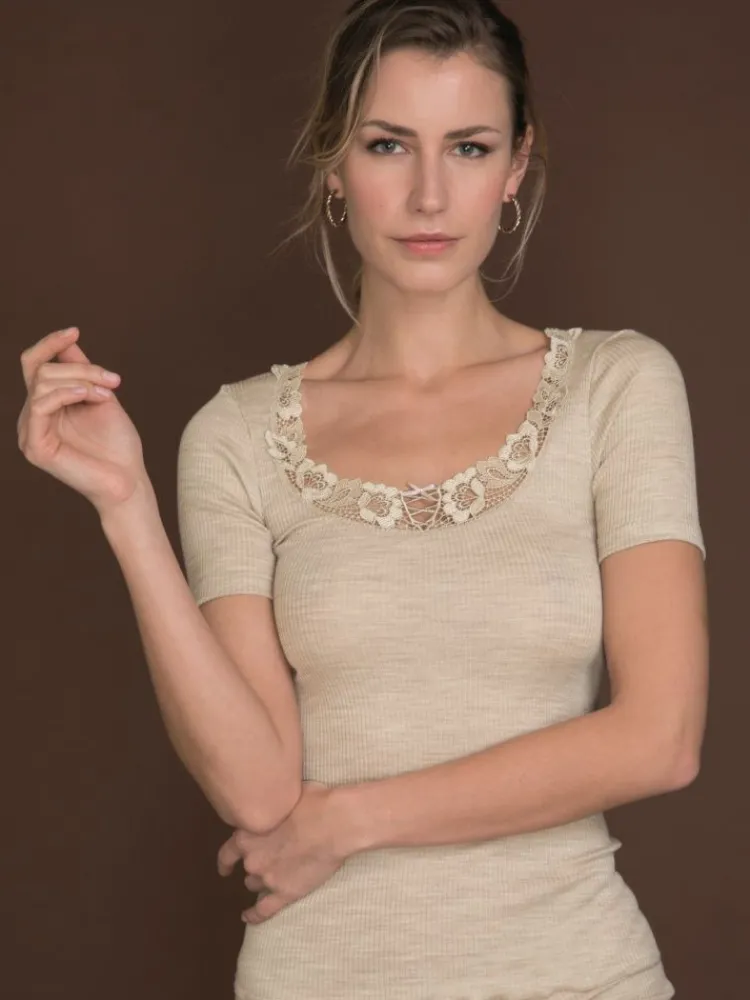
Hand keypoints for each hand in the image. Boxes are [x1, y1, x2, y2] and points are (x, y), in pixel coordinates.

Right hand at [17, 327, 149, 514]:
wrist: (128, 481)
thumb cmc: (118, 445)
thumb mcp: (101, 397)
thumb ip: (82, 372)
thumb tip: (67, 341)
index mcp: (45, 406)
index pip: (35, 365)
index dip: (50, 344)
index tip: (74, 331)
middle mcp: (32, 417)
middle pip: (42, 371)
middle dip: (82, 368)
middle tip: (115, 381)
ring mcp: (29, 432)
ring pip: (42, 383)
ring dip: (81, 380)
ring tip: (109, 393)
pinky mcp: (34, 447)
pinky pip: (40, 405)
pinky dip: (66, 393)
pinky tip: (89, 395)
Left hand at [216, 781, 350, 924]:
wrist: (334, 823)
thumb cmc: (313, 802)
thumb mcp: (282, 797)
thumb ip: (270, 809)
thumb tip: (272, 804)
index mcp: (248, 834)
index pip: (227, 852)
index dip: (226, 860)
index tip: (226, 865)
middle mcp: (252, 858)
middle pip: (246, 868)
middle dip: (255, 864)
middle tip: (267, 860)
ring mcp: (268, 878)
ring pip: (254, 885)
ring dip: (260, 881)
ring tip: (271, 878)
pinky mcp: (285, 893)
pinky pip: (263, 910)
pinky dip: (254, 915)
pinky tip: (248, 917)